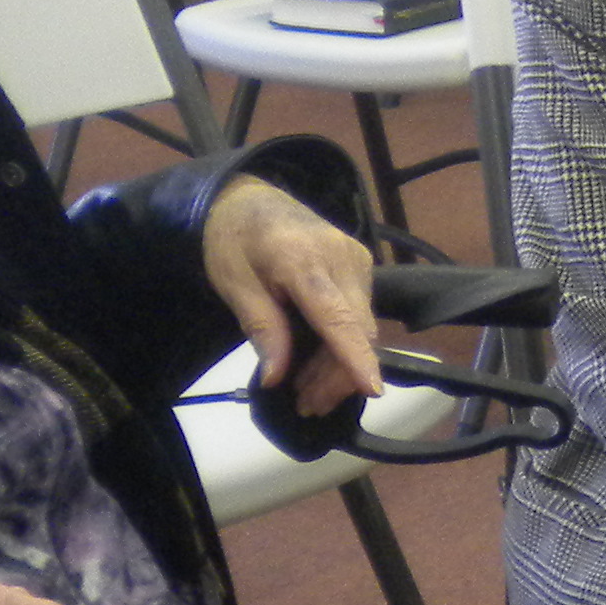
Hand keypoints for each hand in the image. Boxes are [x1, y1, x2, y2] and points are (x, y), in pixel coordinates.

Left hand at [202, 174, 381, 416]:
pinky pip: (359, 314)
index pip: (338, 316)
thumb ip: (261, 328)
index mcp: (303, 259)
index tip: (372, 389)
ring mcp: (357, 259)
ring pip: (363, 326)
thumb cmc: (233, 239)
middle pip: (357, 329)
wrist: (249, 198)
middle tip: (306, 406)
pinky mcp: (361, 264)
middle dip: (338, 376)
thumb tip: (276, 377)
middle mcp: (342, 258)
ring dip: (339, 365)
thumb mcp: (233, 284)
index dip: (355, 356)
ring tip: (307, 393)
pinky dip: (342, 344)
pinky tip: (317, 364)